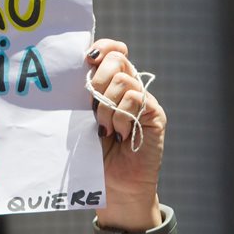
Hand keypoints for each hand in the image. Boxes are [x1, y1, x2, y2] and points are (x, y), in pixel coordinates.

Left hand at [84, 40, 165, 228]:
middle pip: (117, 58)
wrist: (113, 187)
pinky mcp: (154, 115)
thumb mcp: (82, 118)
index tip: (87, 59)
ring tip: (105, 129)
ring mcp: (144, 101)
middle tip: (91, 107)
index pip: (112, 50)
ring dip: (107, 106)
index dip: (102, 47)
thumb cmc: (94, 156)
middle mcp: (130, 89)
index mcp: (111, 85)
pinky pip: (135, 98)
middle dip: (98, 79)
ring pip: (123, 80)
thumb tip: (78, 67)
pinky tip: (119, 134)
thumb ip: (83, 93)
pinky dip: (121, 116)